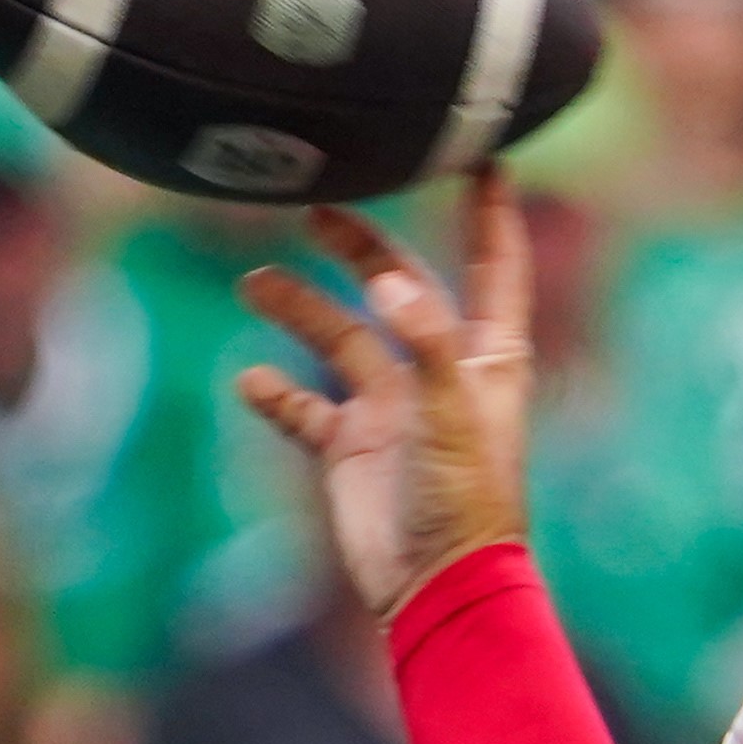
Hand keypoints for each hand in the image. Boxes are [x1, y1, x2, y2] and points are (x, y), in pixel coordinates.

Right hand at [233, 176, 536, 618]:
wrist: (435, 589)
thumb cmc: (463, 503)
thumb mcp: (453, 413)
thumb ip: (426, 342)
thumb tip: (391, 283)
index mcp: (484, 356)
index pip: (494, 264)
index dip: (488, 211)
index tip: (478, 154)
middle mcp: (437, 372)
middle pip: (398, 287)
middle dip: (361, 247)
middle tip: (317, 208)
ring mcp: (392, 409)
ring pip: (340, 339)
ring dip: (300, 310)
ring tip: (255, 283)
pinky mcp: (352, 450)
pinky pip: (306, 409)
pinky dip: (277, 394)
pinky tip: (248, 380)